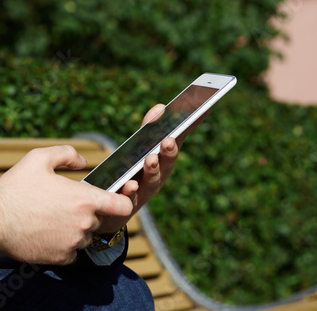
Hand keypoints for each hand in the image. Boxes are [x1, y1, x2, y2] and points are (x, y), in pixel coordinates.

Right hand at [0, 145, 133, 264]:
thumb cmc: (16, 187)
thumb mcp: (40, 158)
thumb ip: (67, 154)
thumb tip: (83, 161)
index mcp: (85, 199)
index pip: (123, 206)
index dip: (122, 201)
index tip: (114, 200)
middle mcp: (84, 223)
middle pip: (100, 221)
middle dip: (89, 214)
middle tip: (66, 206)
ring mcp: (73, 243)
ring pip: (84, 238)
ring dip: (75, 230)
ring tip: (51, 218)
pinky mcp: (60, 258)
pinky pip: (71, 253)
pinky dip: (63, 245)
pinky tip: (46, 233)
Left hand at [95, 104, 206, 234]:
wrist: (111, 210)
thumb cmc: (131, 173)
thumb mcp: (139, 149)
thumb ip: (148, 129)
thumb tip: (160, 106)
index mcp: (162, 160)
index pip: (178, 140)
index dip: (190, 125)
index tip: (204, 108)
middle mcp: (158, 176)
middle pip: (167, 163)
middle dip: (170, 151)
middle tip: (168, 140)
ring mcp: (144, 191)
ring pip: (152, 181)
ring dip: (153, 170)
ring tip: (151, 159)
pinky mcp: (127, 203)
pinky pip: (130, 198)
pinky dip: (131, 191)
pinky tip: (130, 184)